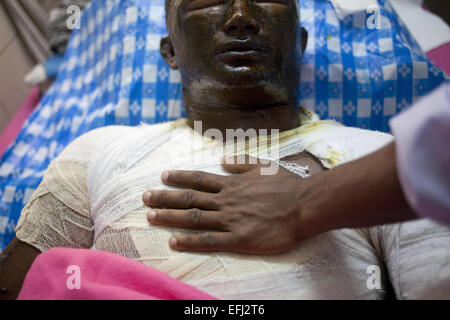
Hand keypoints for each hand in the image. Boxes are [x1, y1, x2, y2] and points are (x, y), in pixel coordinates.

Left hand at [142, 156, 321, 254]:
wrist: (305, 205)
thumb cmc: (288, 185)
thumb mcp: (265, 166)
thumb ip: (242, 162)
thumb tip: (223, 160)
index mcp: (232, 183)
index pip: (199, 179)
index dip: (179, 178)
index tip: (163, 176)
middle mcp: (226, 200)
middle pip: (189, 198)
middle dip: (165, 198)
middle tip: (145, 198)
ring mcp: (230, 220)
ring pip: (194, 217)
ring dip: (170, 217)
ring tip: (150, 217)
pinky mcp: (238, 239)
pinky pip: (209, 240)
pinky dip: (190, 240)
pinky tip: (173, 241)